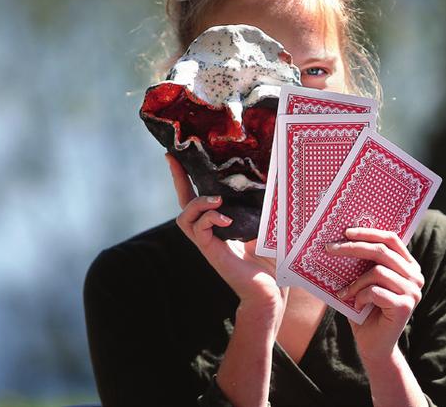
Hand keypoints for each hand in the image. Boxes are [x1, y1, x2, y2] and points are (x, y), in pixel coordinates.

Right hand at [167, 154, 285, 311]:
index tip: (177, 156)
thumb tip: (272, 175)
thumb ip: (263, 204)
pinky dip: (209, 219)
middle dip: (178, 179)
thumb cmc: (272, 258)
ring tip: (216, 200)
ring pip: (184, 217)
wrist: (271, 289)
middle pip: (184, 203)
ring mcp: (209, 243)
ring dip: (197, 203)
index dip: (188, 178)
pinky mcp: (211, 252)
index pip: (200, 196)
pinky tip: (226, 219)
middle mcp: (211, 231)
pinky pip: (199, 231)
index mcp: (222, 223)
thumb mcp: (269, 223)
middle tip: (173, 159)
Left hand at [326, 227, 424, 362]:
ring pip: (377, 271)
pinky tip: (356, 306)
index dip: (368, 233)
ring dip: (355, 283)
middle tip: (329, 249)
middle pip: (382, 251)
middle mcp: (415, 276)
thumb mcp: (364, 282)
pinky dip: (360, 297)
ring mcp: (413, 292)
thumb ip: (363, 263)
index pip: (391, 239)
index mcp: (408, 266)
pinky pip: (375, 291)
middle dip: (353, 248)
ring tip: (345, 293)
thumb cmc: (366, 311)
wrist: (374, 346)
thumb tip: (342, 239)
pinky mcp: (405, 306)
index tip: (346, 232)